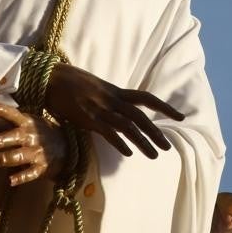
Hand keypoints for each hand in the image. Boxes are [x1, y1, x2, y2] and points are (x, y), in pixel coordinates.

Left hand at [0, 101, 64, 185]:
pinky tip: (10, 180)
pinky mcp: (41, 168)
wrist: (67, 147)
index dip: (3, 111)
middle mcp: (30, 136)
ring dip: (2, 158)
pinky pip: (30, 173)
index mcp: (26, 122)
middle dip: (0, 140)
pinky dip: (21, 177)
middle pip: (13, 137)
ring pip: (17, 156)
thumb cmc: (38, 133)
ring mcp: (36, 152)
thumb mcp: (22, 125)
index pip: (13, 115)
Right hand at [45, 64, 184, 158]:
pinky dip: (119, 142)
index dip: (165, 107)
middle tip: (168, 147)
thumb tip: (119, 108)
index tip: (180, 117)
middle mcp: (112, 99)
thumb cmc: (70, 82)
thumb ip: (109, 98)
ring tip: (154, 155)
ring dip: (143, 142)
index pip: (147, 98)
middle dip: (156, 132)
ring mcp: (100, 109)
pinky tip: (129, 154)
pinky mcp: (87, 118)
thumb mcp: (96, 88)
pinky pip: (107, 132)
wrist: (50, 77)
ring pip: (128, 126)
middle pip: (141, 117)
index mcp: (116, 91)